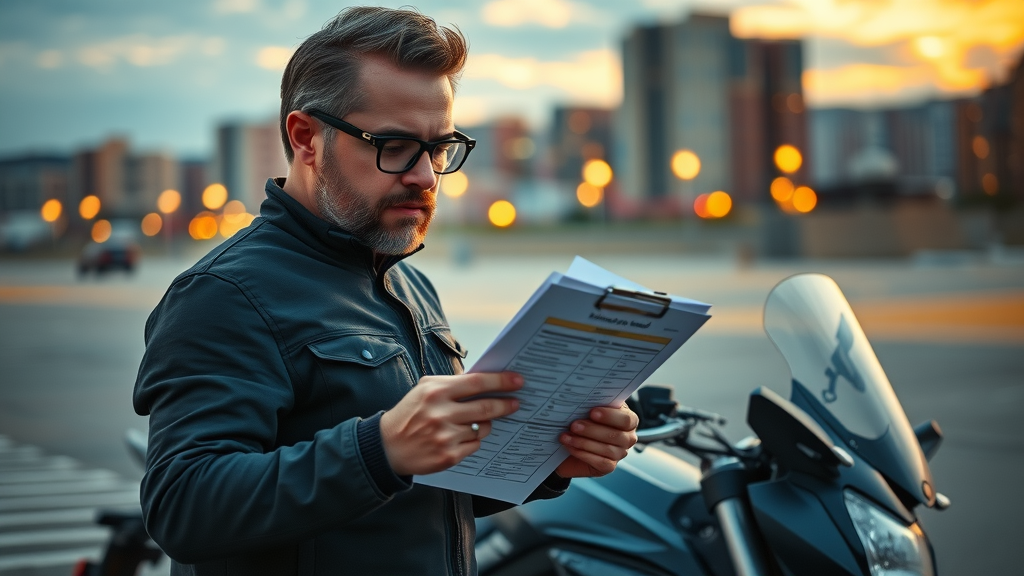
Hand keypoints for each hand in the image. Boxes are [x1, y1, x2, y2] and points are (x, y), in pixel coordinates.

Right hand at [379, 372, 522, 475]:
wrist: (386, 446)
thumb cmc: (410, 414)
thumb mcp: (425, 390)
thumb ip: (452, 384)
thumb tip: (485, 382)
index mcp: (436, 392)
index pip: (477, 383)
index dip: (500, 381)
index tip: (518, 381)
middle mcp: (441, 414)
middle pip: (486, 407)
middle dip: (505, 405)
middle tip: (516, 403)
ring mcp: (445, 437)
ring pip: (482, 429)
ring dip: (484, 425)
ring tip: (473, 423)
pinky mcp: (448, 456)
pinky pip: (474, 446)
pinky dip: (472, 441)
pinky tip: (458, 438)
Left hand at [555, 404, 638, 478]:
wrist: (566, 445)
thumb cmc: (581, 421)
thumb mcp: (587, 409)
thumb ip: (591, 404)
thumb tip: (583, 399)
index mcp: (627, 419)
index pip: (627, 419)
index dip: (610, 416)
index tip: (592, 412)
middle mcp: (627, 437)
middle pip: (617, 435)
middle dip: (593, 430)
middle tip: (574, 425)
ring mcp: (619, 453)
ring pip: (608, 449)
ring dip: (584, 442)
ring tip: (566, 436)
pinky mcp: (609, 467)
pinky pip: (600, 462)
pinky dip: (583, 454)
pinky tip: (570, 447)